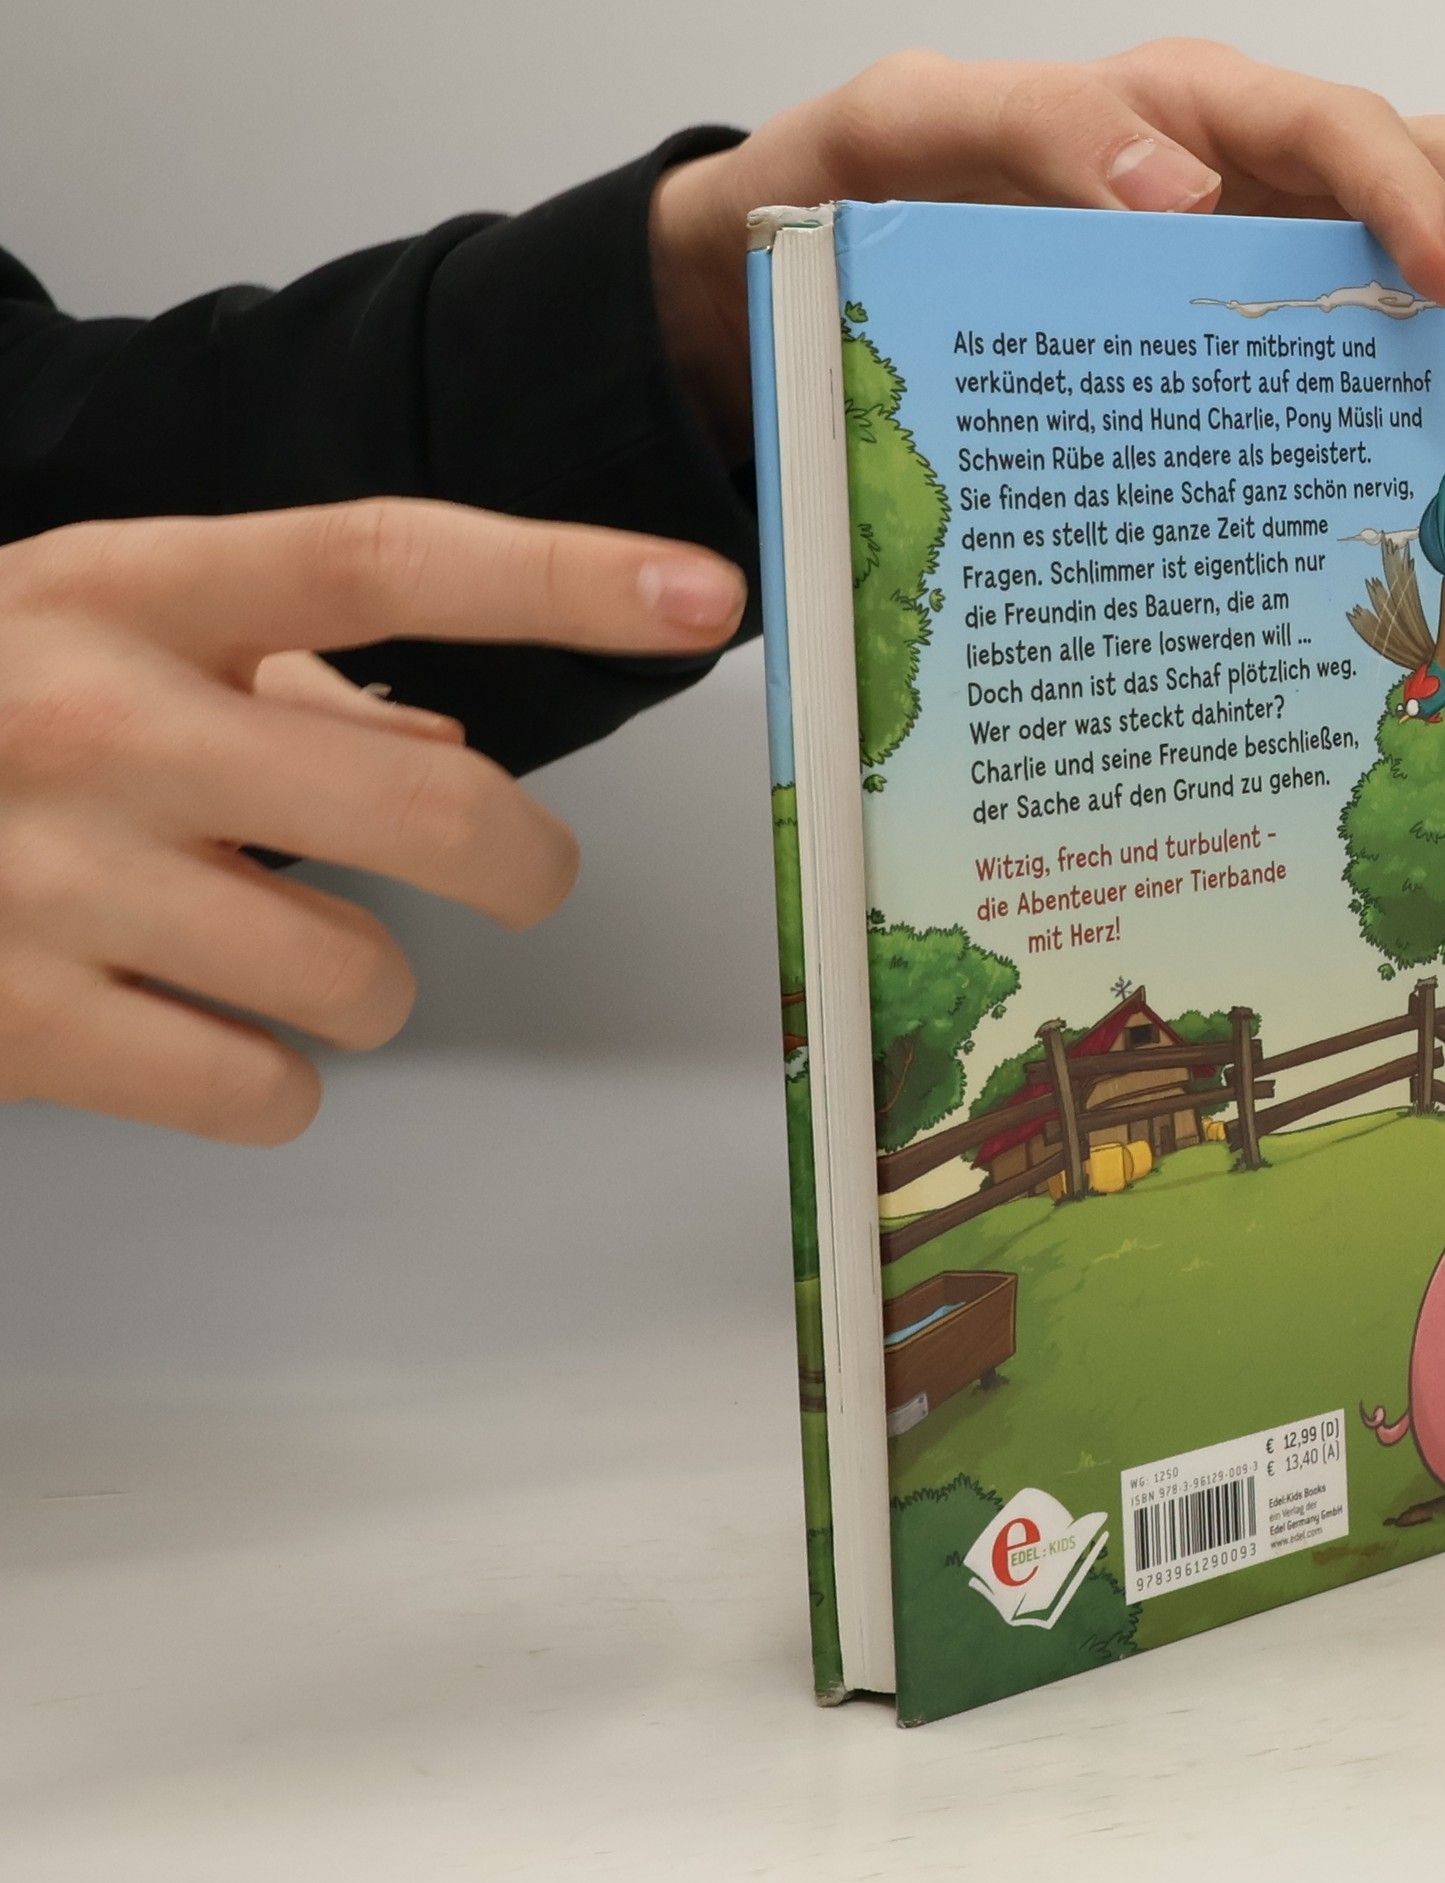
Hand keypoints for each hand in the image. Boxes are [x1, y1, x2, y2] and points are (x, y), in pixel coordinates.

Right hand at [0, 500, 745, 1142]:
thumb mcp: (100, 635)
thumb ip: (282, 675)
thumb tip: (450, 738)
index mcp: (126, 591)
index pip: (383, 556)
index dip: (561, 575)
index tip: (702, 591)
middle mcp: (95, 716)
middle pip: (432, 804)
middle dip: (524, 864)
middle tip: (523, 878)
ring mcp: (49, 877)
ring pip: (362, 979)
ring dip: (366, 986)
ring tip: (271, 949)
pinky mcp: (15, 1025)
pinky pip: (265, 1091)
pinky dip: (273, 1083)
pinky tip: (201, 1032)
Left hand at [652, 41, 1444, 461]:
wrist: (809, 275)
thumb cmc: (864, 190)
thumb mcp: (912, 134)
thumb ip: (1030, 134)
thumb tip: (1175, 190)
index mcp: (1183, 119)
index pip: (1330, 132)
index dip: (1402, 194)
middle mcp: (1242, 192)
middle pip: (1423, 187)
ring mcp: (1251, 279)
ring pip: (1418, 293)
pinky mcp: (1234, 360)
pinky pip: (1352, 380)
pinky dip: (1429, 421)